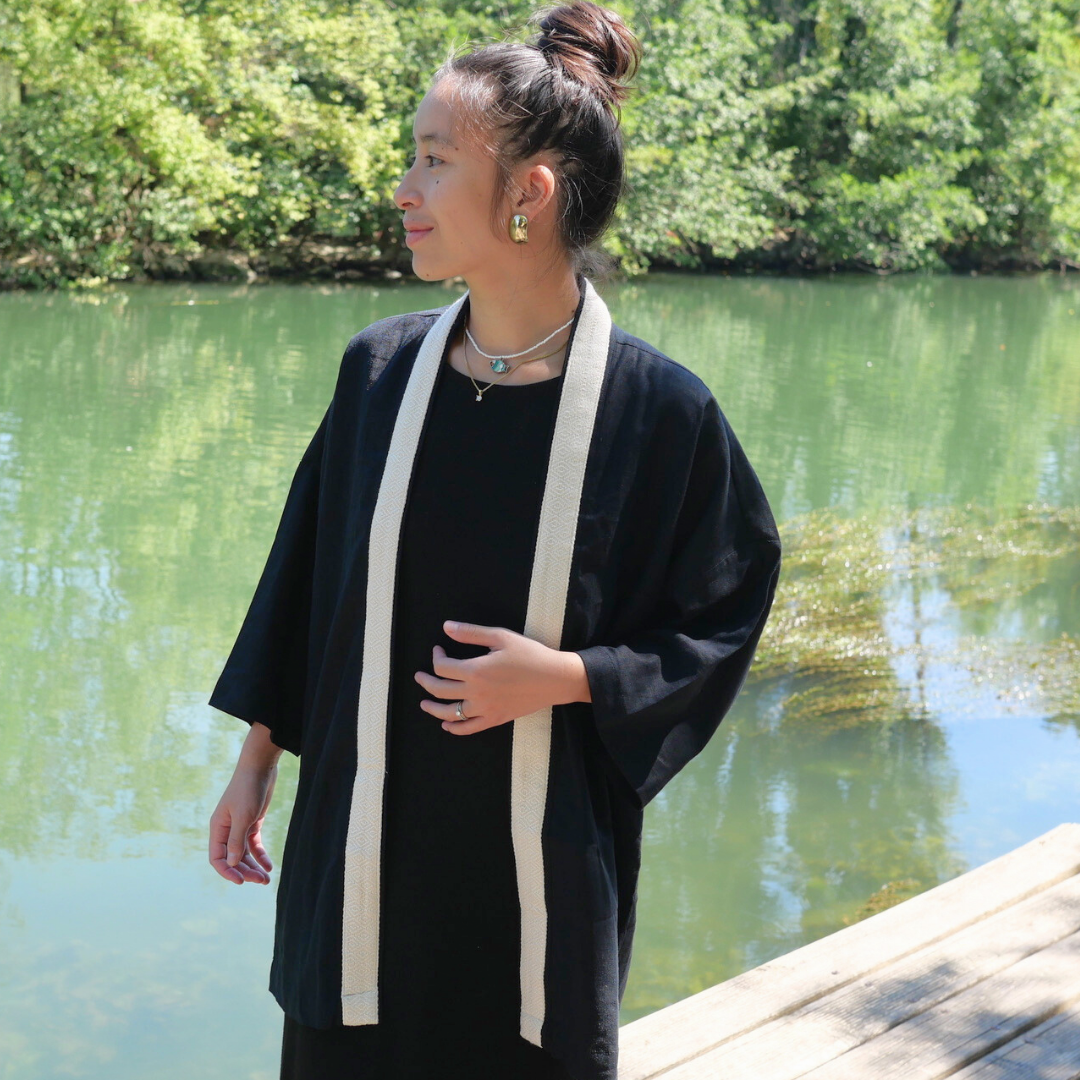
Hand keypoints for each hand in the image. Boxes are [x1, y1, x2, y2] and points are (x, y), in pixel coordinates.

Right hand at [208, 753, 277, 884]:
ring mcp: (240, 826)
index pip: (217, 858)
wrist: (261, 766)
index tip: (241, 882)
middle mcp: (226, 830)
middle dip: (245, 871)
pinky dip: (260, 855)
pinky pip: (253, 844)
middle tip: (262, 881)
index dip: (227, 872)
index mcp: (218, 828)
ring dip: (254, 867)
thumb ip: (237, 840)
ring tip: (267, 879)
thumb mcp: (243, 816)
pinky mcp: (252, 821)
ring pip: (244, 854)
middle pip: (233, 858)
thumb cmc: (248, 788)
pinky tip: (269, 866)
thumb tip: (232, 864)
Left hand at [413, 620, 589, 735]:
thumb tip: (446, 628)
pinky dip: (455, 728)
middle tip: (420, 676)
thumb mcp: (501, 636)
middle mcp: (476, 692)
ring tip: (424, 703)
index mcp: (475, 670)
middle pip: (440, 690)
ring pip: (450, 713)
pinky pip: (469, 728)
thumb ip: (470, 633)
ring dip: (433, 708)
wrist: (555, 678)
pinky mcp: (495, 719)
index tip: (439, 650)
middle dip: (426, 682)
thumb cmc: (530, 654)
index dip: (436, 658)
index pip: (443, 667)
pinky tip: (447, 725)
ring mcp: (485, 709)